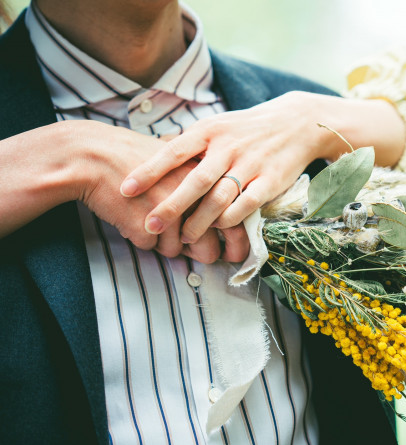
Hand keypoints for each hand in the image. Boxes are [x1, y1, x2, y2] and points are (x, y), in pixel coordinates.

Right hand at [75, 122, 241, 262]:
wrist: (95, 156)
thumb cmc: (141, 163)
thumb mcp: (182, 166)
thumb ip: (205, 192)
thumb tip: (225, 223)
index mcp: (207, 182)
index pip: (234, 223)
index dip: (237, 246)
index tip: (232, 255)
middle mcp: (193, 198)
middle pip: (209, 249)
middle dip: (201, 255)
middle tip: (189, 246)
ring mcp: (170, 213)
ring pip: (177, 252)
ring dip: (164, 242)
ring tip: (150, 216)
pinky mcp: (146, 226)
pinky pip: (151, 249)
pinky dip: (142, 238)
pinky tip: (133, 214)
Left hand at [119, 92, 404, 245]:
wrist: (297, 123)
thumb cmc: (248, 128)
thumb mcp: (217, 125)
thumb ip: (188, 141)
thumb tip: (150, 148)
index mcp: (210, 131)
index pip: (173, 152)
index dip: (148, 171)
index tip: (126, 189)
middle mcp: (228, 147)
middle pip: (194, 180)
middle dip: (170, 205)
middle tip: (150, 225)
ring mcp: (251, 164)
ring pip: (220, 197)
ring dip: (200, 221)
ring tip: (183, 237)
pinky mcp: (271, 180)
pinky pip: (247, 205)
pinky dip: (230, 219)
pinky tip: (218, 229)